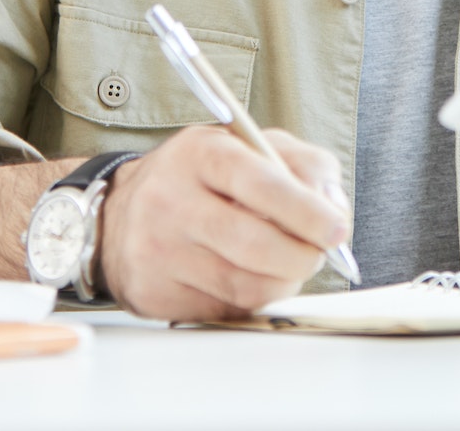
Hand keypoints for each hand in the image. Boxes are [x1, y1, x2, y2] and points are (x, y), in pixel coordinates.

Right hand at [98, 124, 350, 320]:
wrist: (122, 215)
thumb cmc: (203, 178)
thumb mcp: (251, 148)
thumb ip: (305, 165)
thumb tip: (334, 208)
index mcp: (201, 153)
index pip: (262, 184)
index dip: (308, 211)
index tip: (337, 229)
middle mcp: (171, 200)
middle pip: (255, 244)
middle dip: (302, 257)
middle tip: (318, 254)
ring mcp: (157, 250)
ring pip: (244, 286)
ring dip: (282, 282)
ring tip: (287, 265)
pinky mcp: (154, 293)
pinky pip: (223, 311)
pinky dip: (250, 301)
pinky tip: (248, 278)